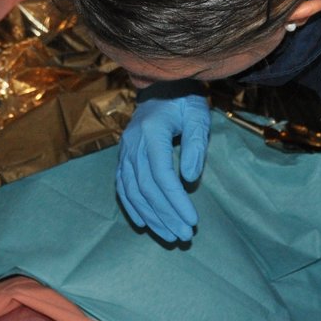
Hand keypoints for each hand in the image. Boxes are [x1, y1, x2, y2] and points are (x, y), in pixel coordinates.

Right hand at [116, 89, 210, 241]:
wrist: (160, 85)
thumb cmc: (184, 101)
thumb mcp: (198, 116)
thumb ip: (196, 145)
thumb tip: (189, 179)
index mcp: (152, 133)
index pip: (162, 175)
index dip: (176, 200)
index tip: (192, 220)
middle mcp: (133, 144)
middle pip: (146, 187)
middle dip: (166, 214)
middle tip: (184, 235)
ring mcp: (124, 150)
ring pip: (132, 191)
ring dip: (150, 216)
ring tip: (169, 235)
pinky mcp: (122, 156)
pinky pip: (122, 185)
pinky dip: (131, 206)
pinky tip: (142, 224)